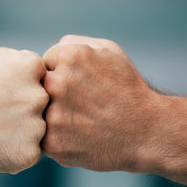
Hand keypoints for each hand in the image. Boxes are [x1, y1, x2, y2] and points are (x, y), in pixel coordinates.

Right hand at [0, 46, 48, 173]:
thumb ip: (13, 56)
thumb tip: (33, 64)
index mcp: (30, 66)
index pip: (41, 75)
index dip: (19, 84)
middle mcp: (39, 95)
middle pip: (44, 101)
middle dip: (24, 106)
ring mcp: (36, 127)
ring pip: (39, 127)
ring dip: (22, 130)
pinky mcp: (30, 154)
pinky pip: (31, 151)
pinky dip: (16, 150)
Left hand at [41, 35, 165, 172]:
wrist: (147, 132)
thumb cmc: (127, 89)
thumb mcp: (108, 51)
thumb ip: (73, 43)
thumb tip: (48, 54)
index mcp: (68, 56)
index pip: (45, 64)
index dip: (62, 75)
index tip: (81, 86)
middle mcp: (57, 83)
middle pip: (38, 88)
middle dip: (54, 96)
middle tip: (80, 105)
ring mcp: (53, 115)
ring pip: (39, 114)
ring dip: (54, 118)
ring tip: (81, 122)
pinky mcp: (53, 143)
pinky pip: (42, 138)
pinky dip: (57, 138)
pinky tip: (79, 137)